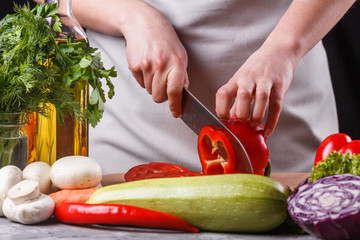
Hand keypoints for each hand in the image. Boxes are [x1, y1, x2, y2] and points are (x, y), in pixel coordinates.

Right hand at [121, 1, 188, 117]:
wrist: (144, 24)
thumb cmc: (165, 39)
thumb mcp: (181, 54)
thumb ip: (183, 75)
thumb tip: (183, 93)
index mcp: (176, 63)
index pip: (175, 91)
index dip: (175, 105)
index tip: (176, 113)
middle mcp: (161, 65)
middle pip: (159, 97)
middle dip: (161, 95)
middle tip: (163, 85)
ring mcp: (146, 65)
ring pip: (149, 91)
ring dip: (152, 86)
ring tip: (155, 70)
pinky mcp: (134, 66)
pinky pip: (140, 84)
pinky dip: (144, 79)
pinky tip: (147, 66)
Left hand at [215, 42, 297, 135]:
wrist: (279, 51)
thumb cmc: (257, 68)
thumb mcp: (242, 80)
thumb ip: (236, 101)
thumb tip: (229, 120)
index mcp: (236, 79)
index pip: (223, 93)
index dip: (221, 109)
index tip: (224, 120)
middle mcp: (249, 79)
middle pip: (243, 96)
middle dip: (242, 113)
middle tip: (242, 122)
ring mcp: (265, 81)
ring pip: (261, 98)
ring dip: (256, 116)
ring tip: (254, 125)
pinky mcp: (280, 85)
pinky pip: (276, 105)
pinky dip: (271, 120)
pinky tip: (267, 130)